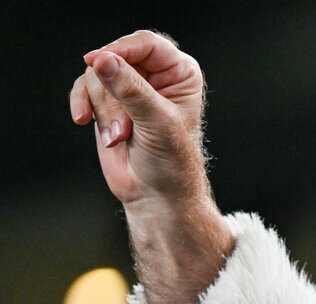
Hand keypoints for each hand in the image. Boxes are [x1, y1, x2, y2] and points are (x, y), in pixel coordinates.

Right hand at [69, 31, 209, 207]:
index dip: (121, 50)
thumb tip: (103, 60)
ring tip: (120, 136)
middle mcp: (154, 75)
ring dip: (104, 109)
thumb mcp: (158, 123)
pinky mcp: (107, 101)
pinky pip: (82, 87)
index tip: (99, 62)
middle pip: (115, 59)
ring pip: (96, 75)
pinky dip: (82, 104)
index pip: (147, 44)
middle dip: (113, 95)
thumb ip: (131, 90)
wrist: (156, 195)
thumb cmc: (171, 163)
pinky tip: (83, 120)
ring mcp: (128, 87)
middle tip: (125, 128)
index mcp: (180, 73)